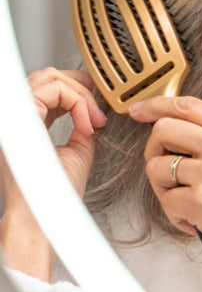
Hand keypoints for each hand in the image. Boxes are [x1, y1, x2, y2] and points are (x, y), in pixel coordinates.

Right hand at [0, 68, 106, 281]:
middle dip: (82, 89)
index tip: (97, 112)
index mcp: (24, 123)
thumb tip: (93, 110)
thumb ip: (81, 126)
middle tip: (99, 116)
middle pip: (47, 76)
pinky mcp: (19, 116)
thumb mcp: (76, 150)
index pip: (47, 86)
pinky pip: (52, 89)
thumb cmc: (56, 194)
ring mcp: (12, 114)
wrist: (45, 215)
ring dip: (81, 97)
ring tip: (93, 123)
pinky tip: (86, 126)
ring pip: (50, 77)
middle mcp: (14, 116)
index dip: (77, 90)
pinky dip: (77, 103)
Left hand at [129, 95, 201, 291]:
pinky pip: (166, 202)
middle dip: (155, 152)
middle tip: (167, 172)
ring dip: (165, 190)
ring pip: (157, 168)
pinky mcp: (201, 202)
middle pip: (162, 130)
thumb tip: (189, 140)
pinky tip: (196, 223)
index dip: (155, 105)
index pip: (187, 105)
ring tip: (188, 205)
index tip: (140, 110)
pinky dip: (175, 217)